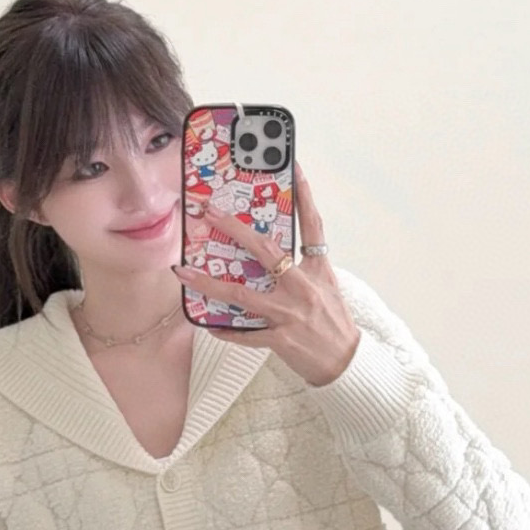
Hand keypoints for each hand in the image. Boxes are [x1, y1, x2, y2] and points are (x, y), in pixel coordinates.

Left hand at [172, 161, 360, 386]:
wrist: (346, 361)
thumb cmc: (333, 322)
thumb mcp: (326, 286)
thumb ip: (304, 266)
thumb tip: (270, 252)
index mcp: (317, 271)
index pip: (312, 225)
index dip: (304, 195)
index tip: (293, 167)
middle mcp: (302, 287)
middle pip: (266, 250)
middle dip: (234, 229)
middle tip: (210, 211)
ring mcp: (290, 313)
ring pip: (242, 294)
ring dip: (209, 282)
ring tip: (183, 271)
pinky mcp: (281, 339)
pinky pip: (245, 334)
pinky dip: (225, 330)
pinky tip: (206, 324)